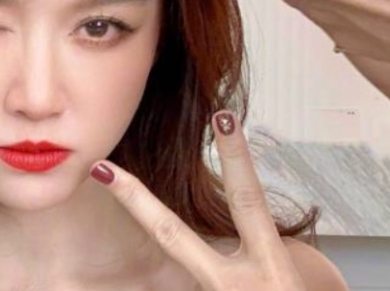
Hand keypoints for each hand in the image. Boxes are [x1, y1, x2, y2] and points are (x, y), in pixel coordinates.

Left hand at [90, 112, 311, 289]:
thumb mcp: (289, 281)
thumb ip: (258, 255)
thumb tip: (244, 228)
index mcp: (268, 268)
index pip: (249, 201)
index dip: (237, 156)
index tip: (222, 115)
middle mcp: (240, 285)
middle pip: (173, 237)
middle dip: (135, 201)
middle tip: (100, 168)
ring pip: (167, 284)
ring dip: (166, 278)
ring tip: (131, 201)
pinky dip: (164, 290)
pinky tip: (159, 285)